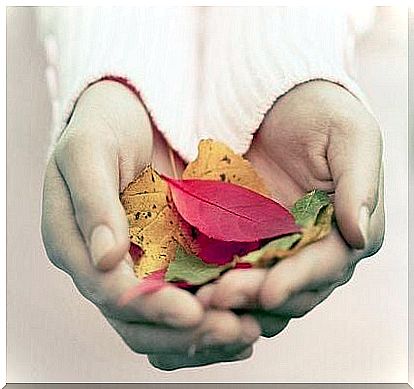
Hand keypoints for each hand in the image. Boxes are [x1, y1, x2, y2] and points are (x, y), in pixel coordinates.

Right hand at [41, 80, 260, 369]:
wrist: (130, 112)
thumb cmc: (103, 125)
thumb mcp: (88, 150)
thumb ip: (92, 201)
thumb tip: (106, 259)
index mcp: (74, 243)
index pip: (108, 291)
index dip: (149, 308)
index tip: (192, 312)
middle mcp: (104, 264)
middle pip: (137, 321)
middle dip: (183, 334)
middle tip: (232, 332)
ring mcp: (137, 263)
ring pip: (162, 321)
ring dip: (202, 335)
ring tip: (246, 333)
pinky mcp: (165, 255)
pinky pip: (185, 297)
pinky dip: (210, 314)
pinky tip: (242, 317)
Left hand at [197, 80, 384, 336]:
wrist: (275, 99)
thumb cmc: (319, 112)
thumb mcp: (349, 135)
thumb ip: (360, 182)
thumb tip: (360, 233)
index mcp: (346, 227)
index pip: (327, 265)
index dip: (300, 281)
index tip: (269, 292)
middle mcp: (315, 245)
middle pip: (293, 287)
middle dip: (259, 295)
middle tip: (221, 297)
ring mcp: (278, 244)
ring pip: (264, 286)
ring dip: (237, 298)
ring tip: (203, 299)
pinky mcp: (246, 237)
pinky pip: (234, 266)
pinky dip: (218, 280)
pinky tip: (196, 286)